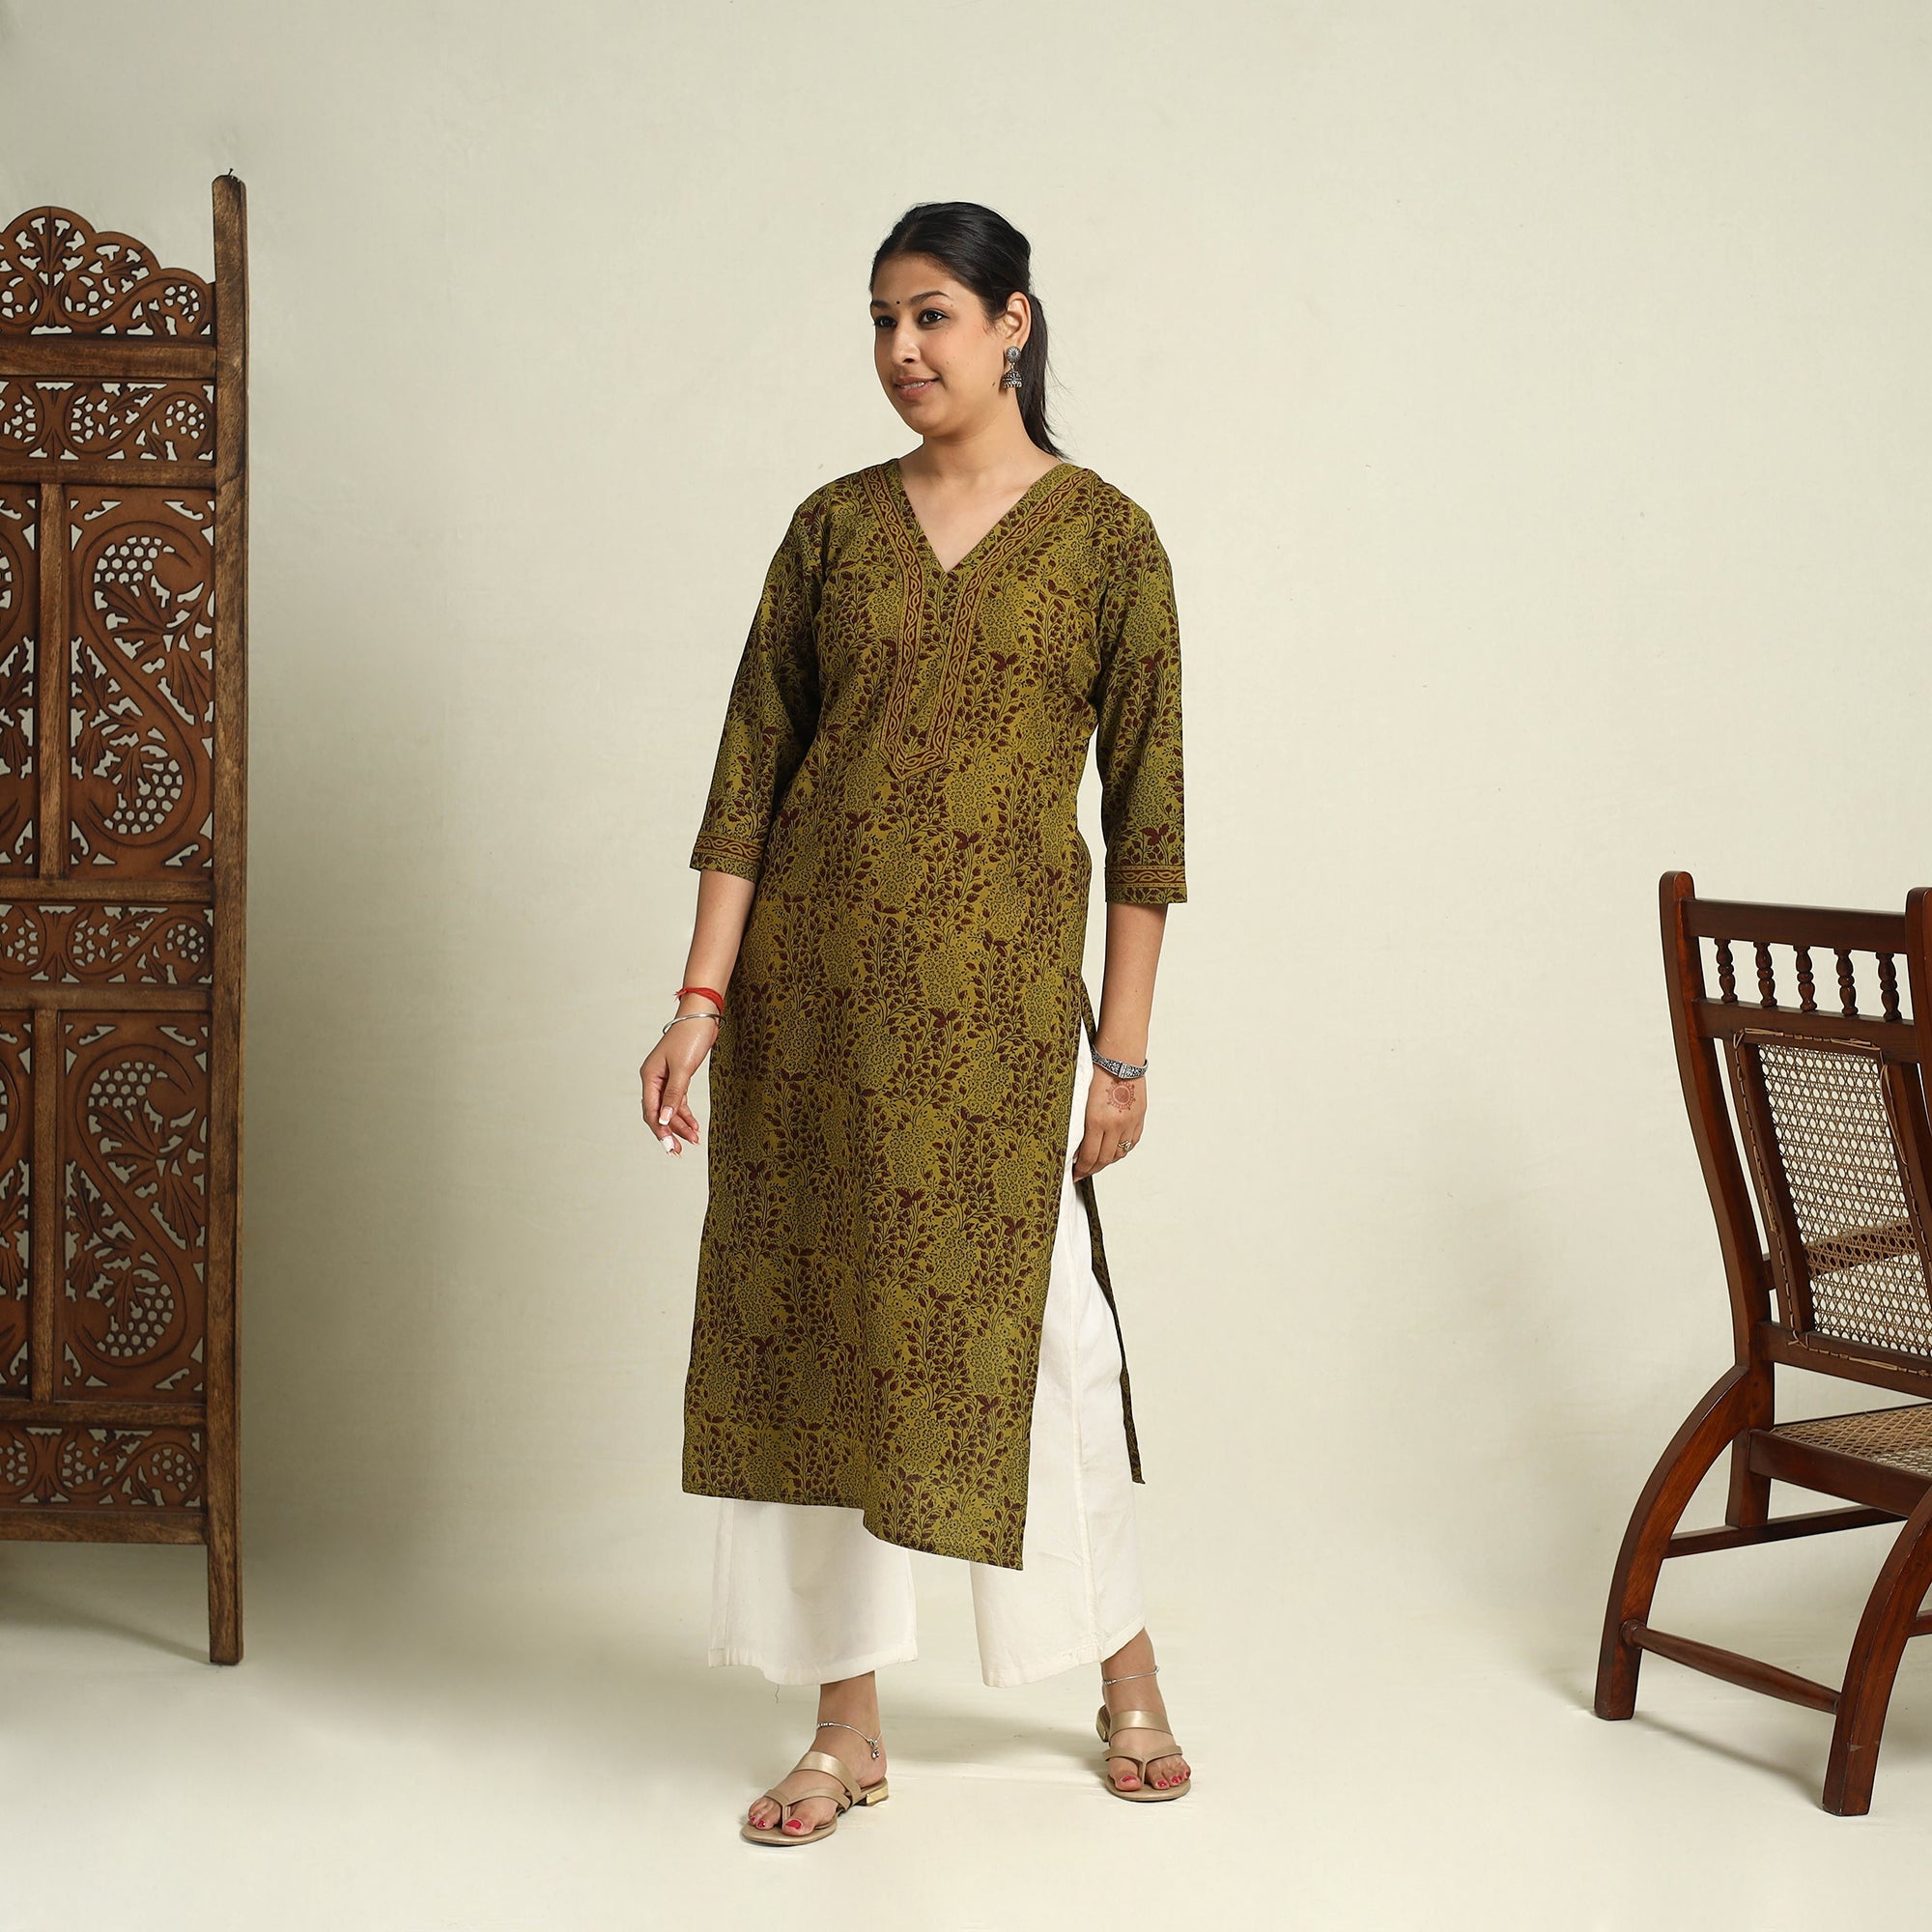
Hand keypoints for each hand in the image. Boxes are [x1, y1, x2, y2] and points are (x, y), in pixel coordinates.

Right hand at [641, 1014, 717, 1157]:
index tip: (669, 1146)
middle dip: (669, 1132)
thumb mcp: (682, 1068)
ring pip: (670, 1108)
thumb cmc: (689, 1037)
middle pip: (659, 1112)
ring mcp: (666, 1078)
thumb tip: (665, 1119)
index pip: (651, 1110)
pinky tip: (693, 1125)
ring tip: (693, 1140)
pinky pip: (678, 1100)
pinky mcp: (678, 1077)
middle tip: (678, 1150)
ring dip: (680, 1124)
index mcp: (649, 1076)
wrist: (702, 1017)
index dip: (660, 1130)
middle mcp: (654, 1079)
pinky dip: (686, 1113)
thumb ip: (674, 1094)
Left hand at [1070, 1068, 1145, 1181]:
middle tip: (1083, 1172)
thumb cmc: (1097, 1072)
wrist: (1120, 1058)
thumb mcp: (1081, 1099)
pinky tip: (1113, 1150)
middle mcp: (1115, 1124)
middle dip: (1092, 1169)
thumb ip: (1079, 1125)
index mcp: (1097, 1119)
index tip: (1076, 1173)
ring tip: (1097, 1161)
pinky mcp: (1139, 1118)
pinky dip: (1121, 1150)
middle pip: (1104, 1159)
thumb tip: (1076, 1146)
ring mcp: (1130, 1122)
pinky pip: (1131, 1143)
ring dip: (1107, 1161)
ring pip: (1119, 1153)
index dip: (1081, 1169)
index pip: (1089, 1156)